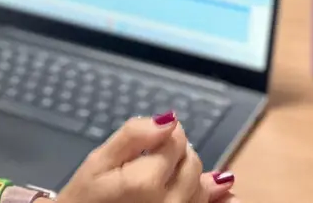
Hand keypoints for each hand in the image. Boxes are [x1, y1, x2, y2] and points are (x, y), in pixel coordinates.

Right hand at [54, 116, 232, 202]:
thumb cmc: (84, 199)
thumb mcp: (98, 162)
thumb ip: (132, 136)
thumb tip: (169, 118)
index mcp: (146, 181)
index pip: (176, 139)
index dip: (164, 134)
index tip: (151, 139)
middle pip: (192, 161)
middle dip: (178, 153)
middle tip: (153, 157)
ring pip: (203, 187)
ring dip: (191, 175)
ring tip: (168, 174)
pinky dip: (218, 199)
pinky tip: (228, 191)